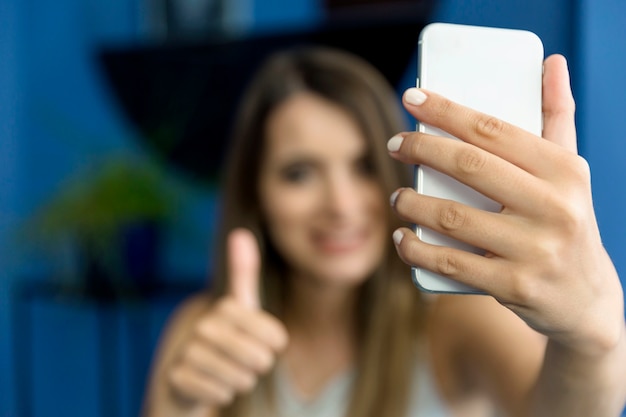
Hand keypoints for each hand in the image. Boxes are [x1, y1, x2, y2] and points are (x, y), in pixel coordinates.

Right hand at [168, 228, 288, 408]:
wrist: (183, 370)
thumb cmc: (222, 336)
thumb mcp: (239, 307)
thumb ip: (243, 273)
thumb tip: (239, 232)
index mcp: (226, 308)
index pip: (275, 336)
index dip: (274, 345)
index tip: (264, 341)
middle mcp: (204, 326)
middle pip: (260, 360)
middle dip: (257, 366)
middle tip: (242, 359)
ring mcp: (188, 352)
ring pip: (241, 380)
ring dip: (239, 381)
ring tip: (225, 371)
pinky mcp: (177, 378)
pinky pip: (219, 394)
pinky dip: (221, 394)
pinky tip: (211, 384)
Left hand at [388, 54, 623, 354]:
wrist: (585, 298)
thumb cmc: (567, 221)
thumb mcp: (571, 171)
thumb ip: (558, 118)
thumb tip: (553, 63)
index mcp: (564, 171)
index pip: (493, 130)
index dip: (446, 111)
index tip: (412, 98)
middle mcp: (554, 208)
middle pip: (469, 166)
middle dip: (422, 148)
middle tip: (396, 144)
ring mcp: (534, 250)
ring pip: (453, 217)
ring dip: (412, 203)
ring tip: (398, 195)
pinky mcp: (513, 285)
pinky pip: (451, 264)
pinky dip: (417, 250)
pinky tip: (402, 238)